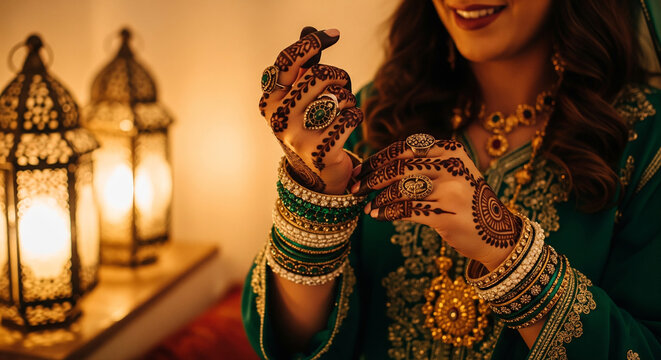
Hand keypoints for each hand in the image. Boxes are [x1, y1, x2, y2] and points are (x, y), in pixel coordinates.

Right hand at [259, 27, 362, 194]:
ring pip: (338, 95)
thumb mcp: (299, 99)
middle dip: (339, 77)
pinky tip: (349, 124)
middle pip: (320, 75)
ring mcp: (298, 136)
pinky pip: (350, 116)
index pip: (288, 60)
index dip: (312, 43)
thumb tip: (308, 30)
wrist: (315, 176)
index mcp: (269, 101)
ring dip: (348, 98)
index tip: (334, 34)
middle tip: (341, 87)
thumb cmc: (308, 129)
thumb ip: (303, 68)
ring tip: (343, 109)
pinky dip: (356, 116)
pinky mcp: (321, 151)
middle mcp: (279, 118)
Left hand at [350, 139, 519, 268]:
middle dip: (372, 178)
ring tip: (366, 205)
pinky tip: (377, 215)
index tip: (358, 170)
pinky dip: (387, 212)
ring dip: (378, 198)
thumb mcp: (450, 173)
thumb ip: (421, 165)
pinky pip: (407, 210)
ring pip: (401, 189)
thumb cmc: (464, 201)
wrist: (496, 232)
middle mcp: (452, 166)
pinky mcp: (447, 214)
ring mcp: (451, 190)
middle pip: (399, 168)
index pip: (404, 149)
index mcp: (450, 151)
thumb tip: (375, 168)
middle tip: (354, 188)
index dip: (377, 160)